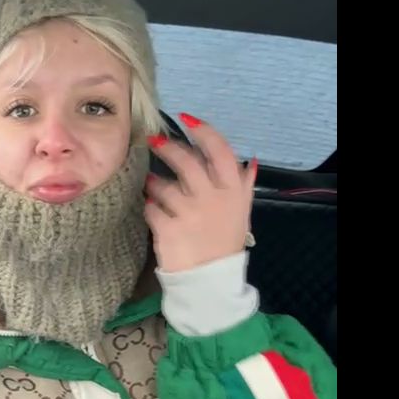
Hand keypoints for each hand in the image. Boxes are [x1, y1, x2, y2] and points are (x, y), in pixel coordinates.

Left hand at [144, 114, 256, 273]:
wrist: (209, 280)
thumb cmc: (223, 243)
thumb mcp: (241, 214)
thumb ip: (243, 187)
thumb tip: (250, 162)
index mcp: (233, 190)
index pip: (219, 150)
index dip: (202, 130)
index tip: (185, 118)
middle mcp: (213, 198)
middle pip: (186, 161)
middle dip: (167, 147)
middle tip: (153, 141)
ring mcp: (190, 213)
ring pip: (163, 185)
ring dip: (153, 182)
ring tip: (151, 185)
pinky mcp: (169, 230)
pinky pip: (150, 208)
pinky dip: (148, 207)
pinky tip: (151, 210)